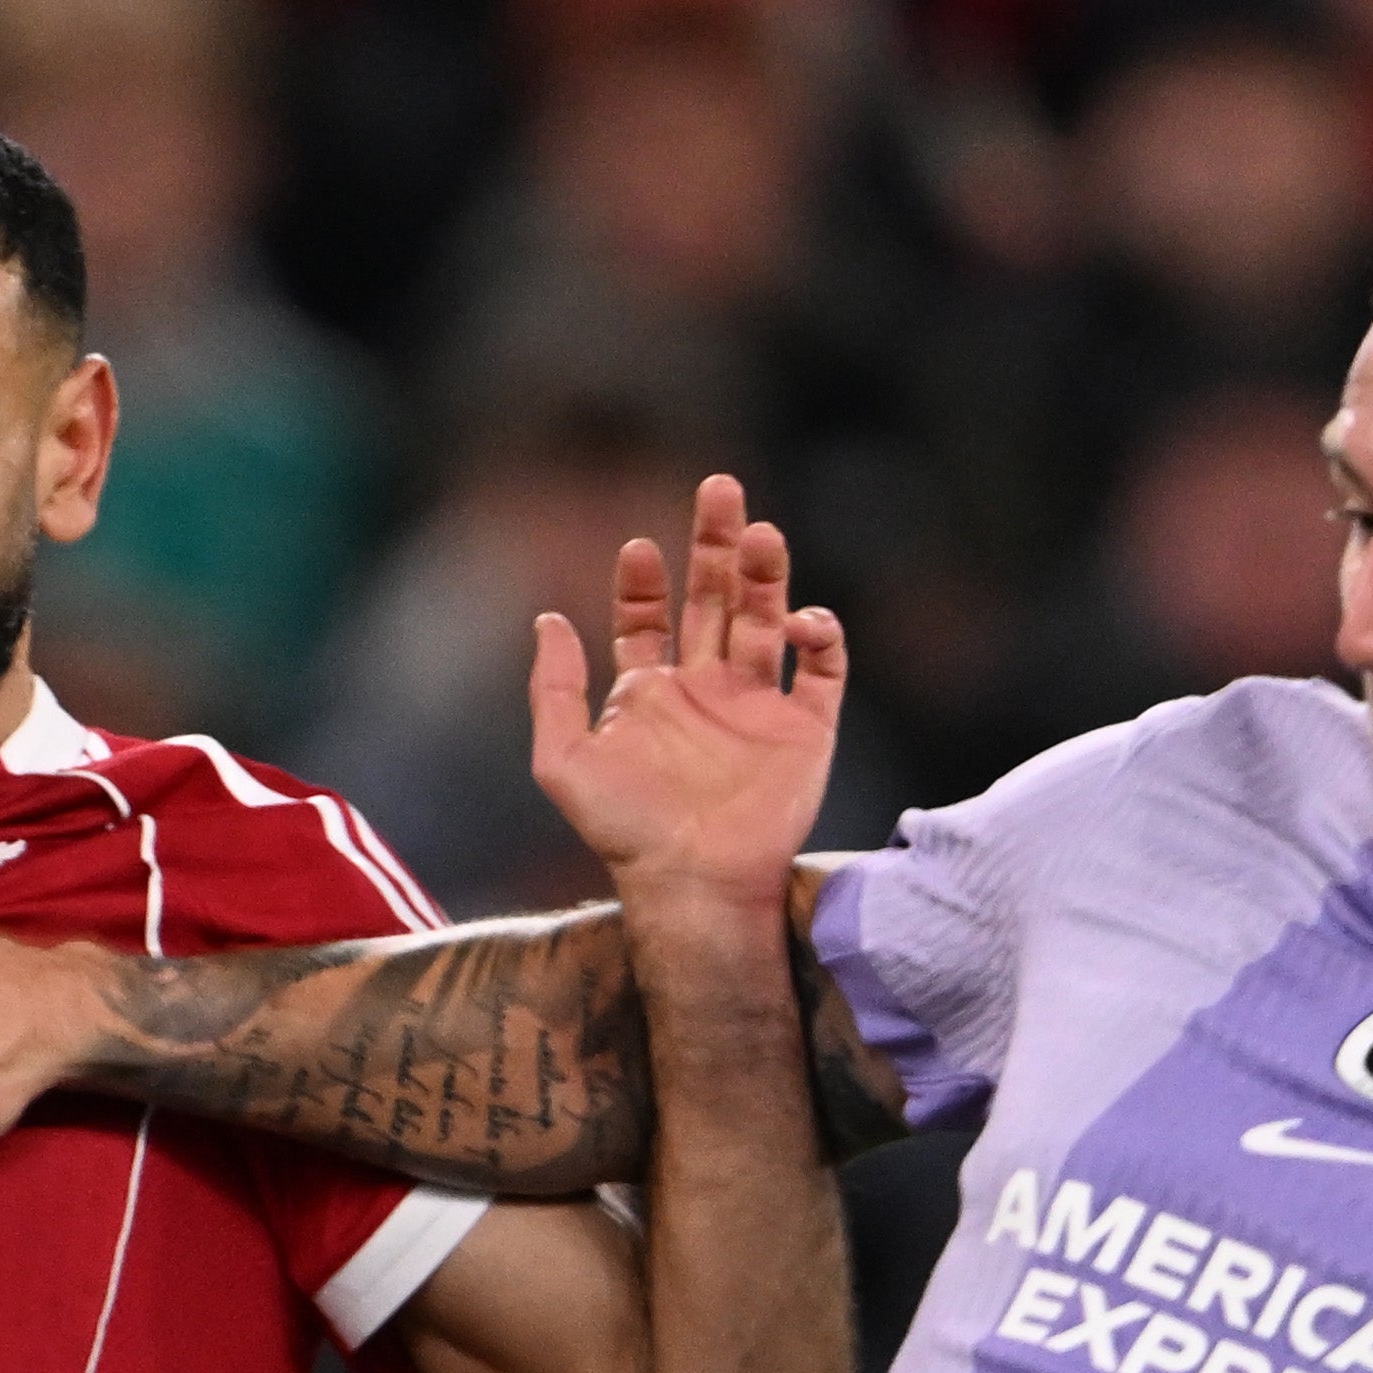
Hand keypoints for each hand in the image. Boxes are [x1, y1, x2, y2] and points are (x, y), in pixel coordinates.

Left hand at [526, 473, 843, 917]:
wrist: (694, 885)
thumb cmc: (624, 832)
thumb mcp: (563, 760)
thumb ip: (552, 688)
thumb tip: (549, 617)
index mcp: (650, 692)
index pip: (651, 616)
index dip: (645, 580)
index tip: (637, 548)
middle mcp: (706, 690)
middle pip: (715, 597)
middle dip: (716, 543)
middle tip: (719, 488)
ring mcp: (758, 706)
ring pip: (767, 618)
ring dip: (767, 573)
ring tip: (762, 532)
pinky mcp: (806, 730)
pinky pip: (823, 669)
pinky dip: (821, 636)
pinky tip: (800, 620)